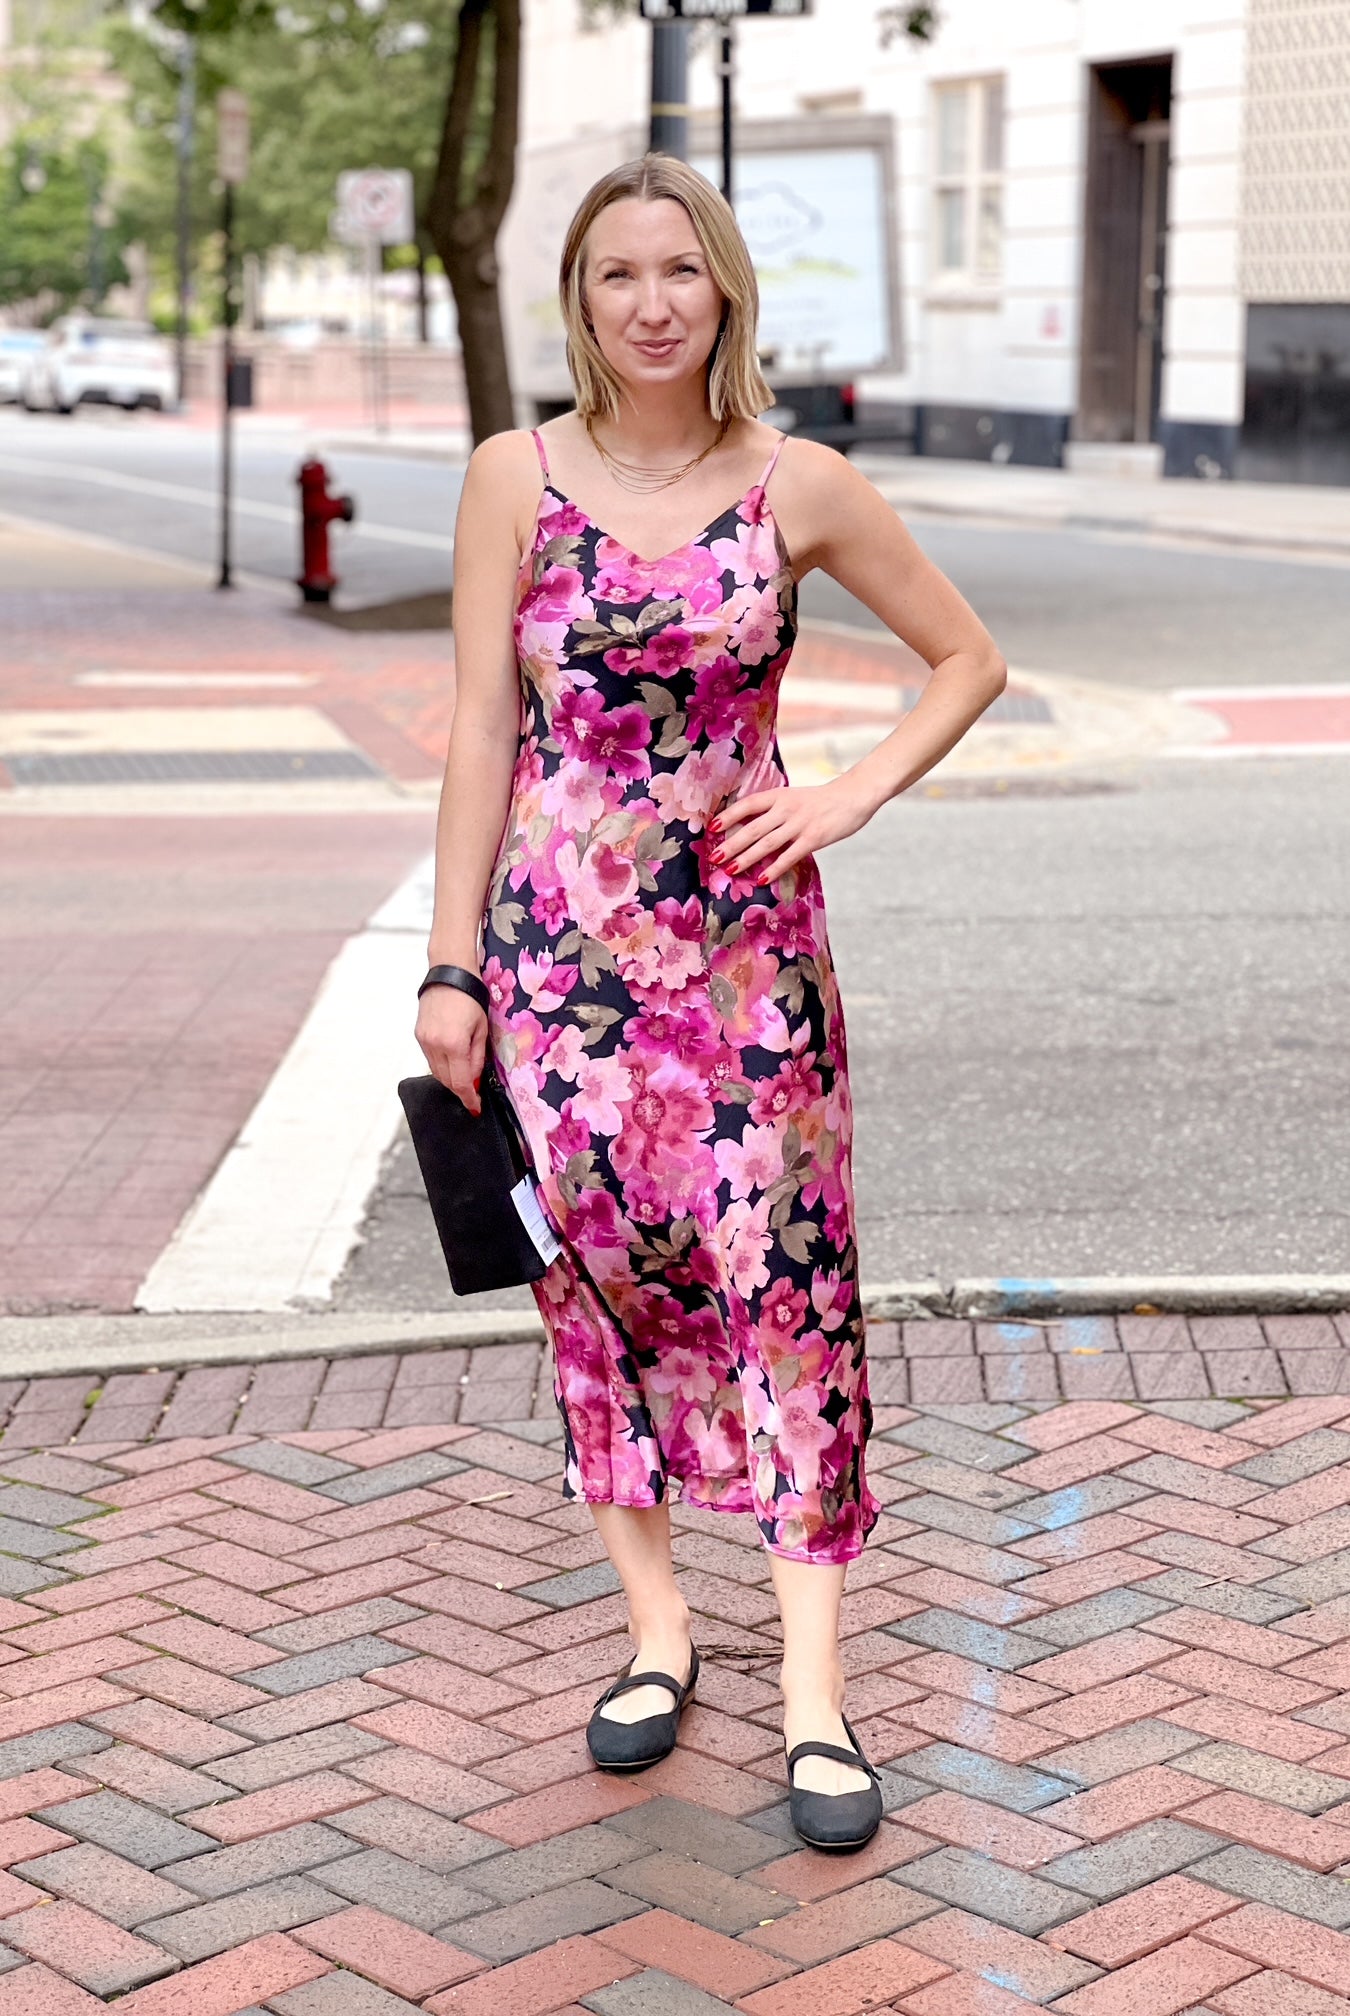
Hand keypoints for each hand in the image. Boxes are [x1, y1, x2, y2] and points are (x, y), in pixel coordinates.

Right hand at [415, 984, 488, 1114]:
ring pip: (436, 1072)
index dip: (468, 1098)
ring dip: (451, 1078)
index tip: (475, 1107)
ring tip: (465, 1076)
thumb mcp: (482, 1029)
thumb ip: (478, 1057)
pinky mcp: (418, 1035)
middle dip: (461, 1089)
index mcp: (454, 1044)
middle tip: (474, 1092)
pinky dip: (442, 1065)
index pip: (460, 1082)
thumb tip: (475, 1080)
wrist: (449, 974)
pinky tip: (453, 1061)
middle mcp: (435, 1045)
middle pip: (446, 1081)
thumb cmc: (471, 997)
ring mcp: (424, 1040)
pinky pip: (430, 1059)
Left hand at [708, 780, 872, 886]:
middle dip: (731, 844)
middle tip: (714, 858)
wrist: (852, 796)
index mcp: (779, 795)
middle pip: (752, 828)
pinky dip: (774, 869)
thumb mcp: (793, 798)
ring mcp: (799, 824)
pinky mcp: (813, 838)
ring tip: (730, 870)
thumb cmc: (820, 800)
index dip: (728, 816)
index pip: (747, 804)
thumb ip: (774, 810)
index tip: (711, 828)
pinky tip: (761, 880)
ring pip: (767, 843)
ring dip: (746, 858)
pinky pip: (789, 856)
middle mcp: (786, 808)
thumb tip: (749, 828)